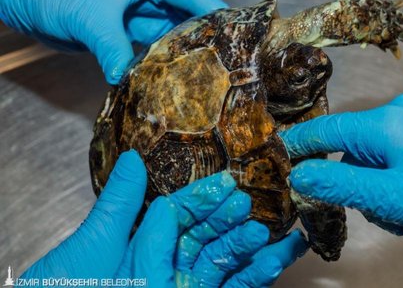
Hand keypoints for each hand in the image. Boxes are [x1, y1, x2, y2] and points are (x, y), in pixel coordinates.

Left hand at [0, 0, 225, 83]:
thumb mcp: (91, 21)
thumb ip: (116, 52)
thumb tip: (131, 80)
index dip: (215, 11)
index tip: (237, 31)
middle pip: (187, 11)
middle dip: (204, 32)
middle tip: (226, 56)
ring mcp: (137, 5)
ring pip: (171, 28)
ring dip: (182, 47)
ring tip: (205, 67)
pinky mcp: (125, 23)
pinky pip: (152, 40)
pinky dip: (161, 54)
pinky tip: (174, 70)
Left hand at [23, 151, 307, 286]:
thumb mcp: (94, 245)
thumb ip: (121, 204)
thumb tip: (132, 158)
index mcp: (138, 246)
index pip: (178, 213)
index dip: (203, 196)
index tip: (227, 180)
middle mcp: (164, 267)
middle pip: (208, 236)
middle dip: (233, 218)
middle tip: (252, 201)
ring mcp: (183, 286)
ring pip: (226, 263)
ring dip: (251, 245)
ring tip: (277, 228)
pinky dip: (257, 274)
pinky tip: (278, 257)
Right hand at [280, 94, 402, 265]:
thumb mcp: (396, 197)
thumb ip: (343, 184)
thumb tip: (302, 175)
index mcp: (387, 121)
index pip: (328, 129)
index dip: (300, 146)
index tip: (279, 158)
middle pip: (356, 148)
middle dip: (359, 183)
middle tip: (382, 212)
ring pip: (382, 155)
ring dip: (384, 187)